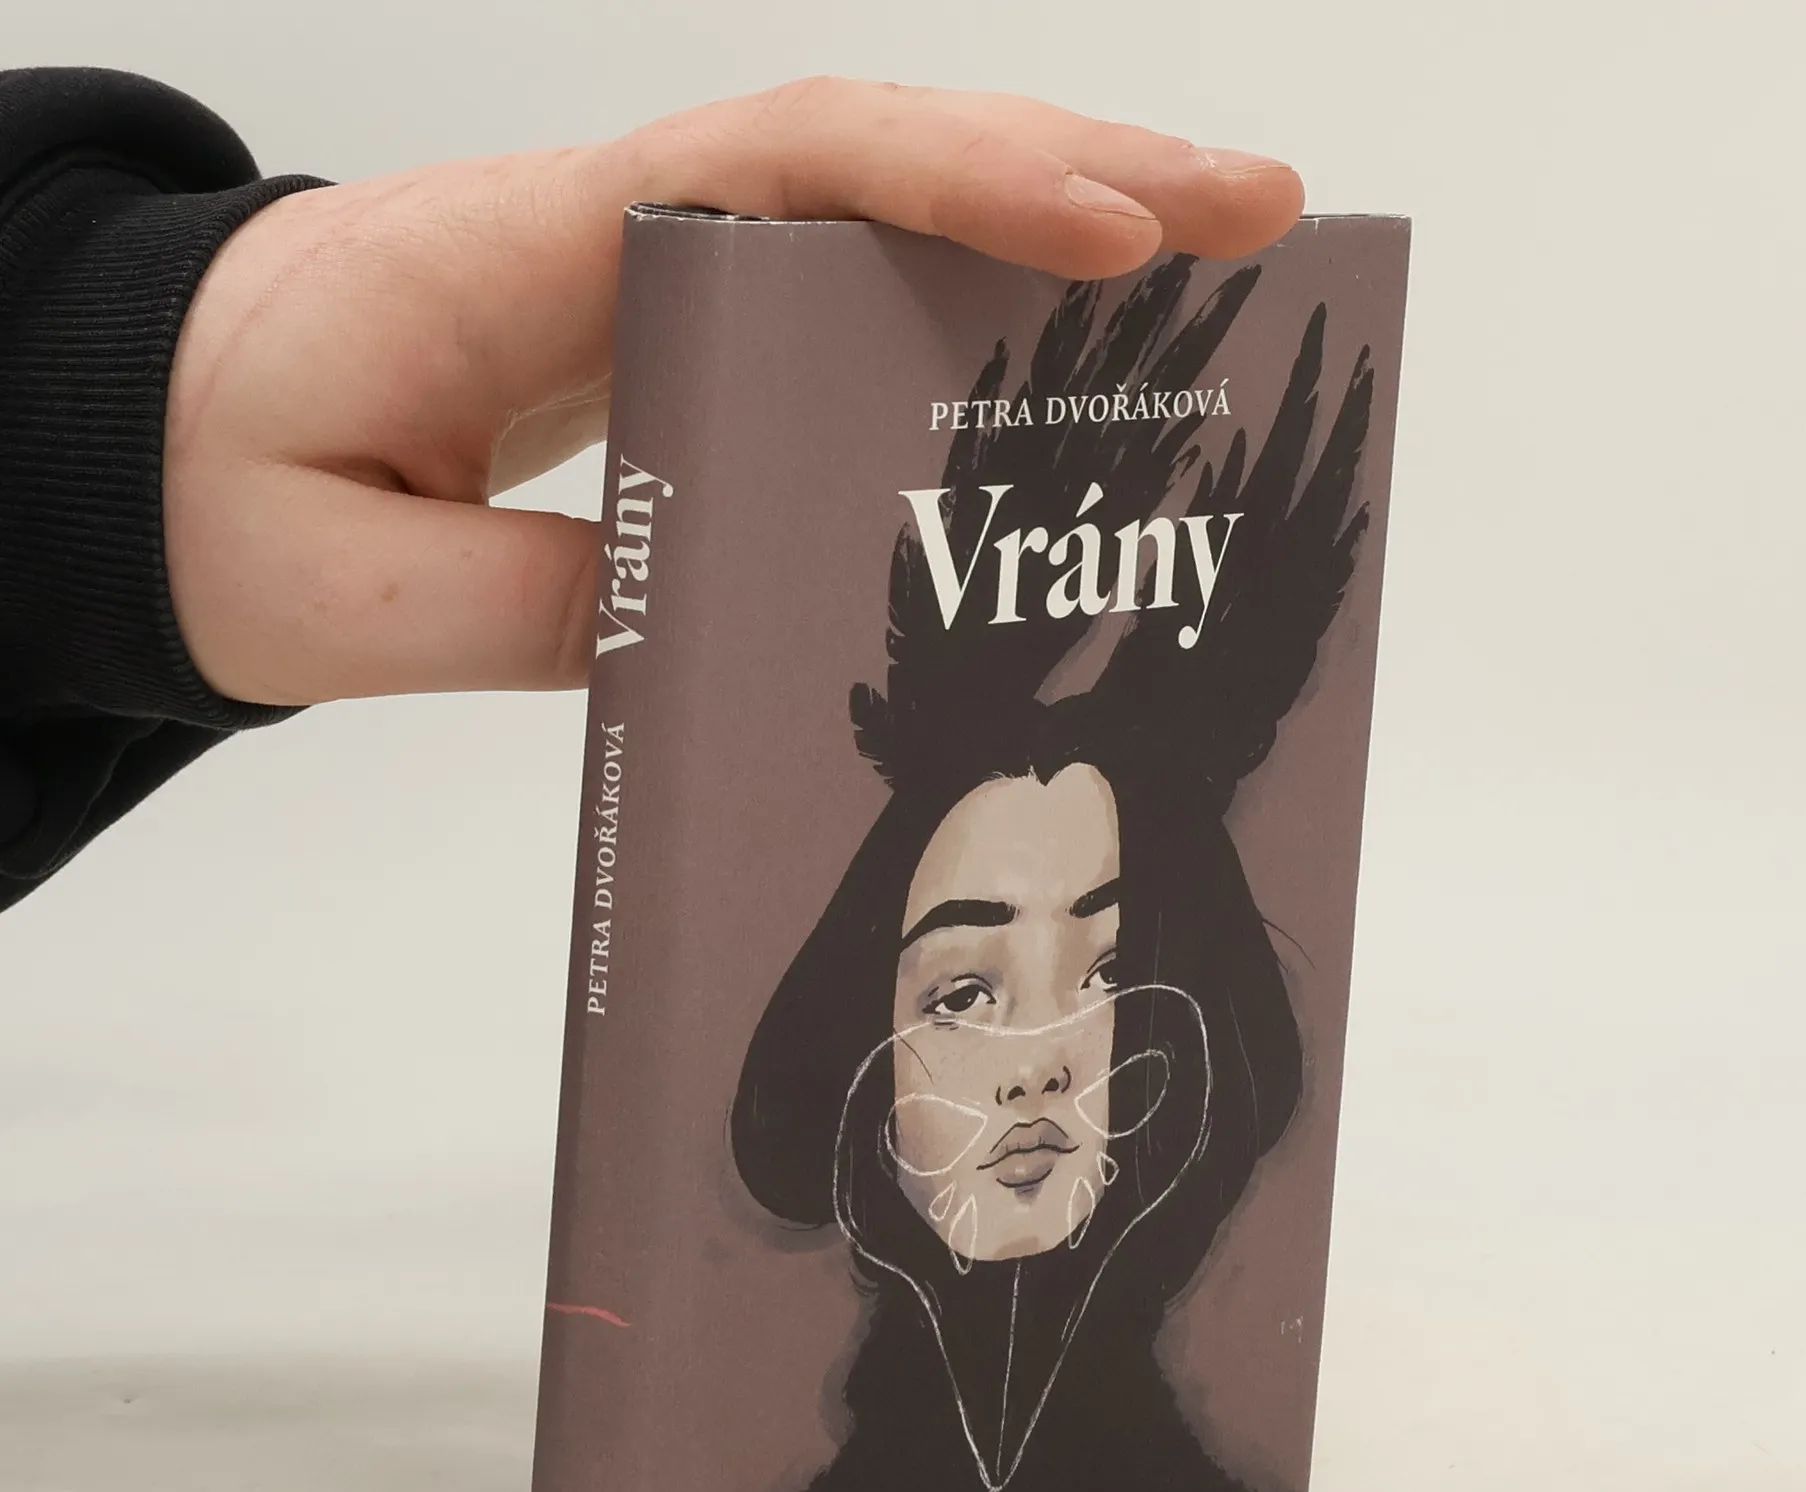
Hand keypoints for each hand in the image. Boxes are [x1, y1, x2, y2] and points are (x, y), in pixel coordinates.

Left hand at [164, 79, 1304, 704]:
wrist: (151, 441)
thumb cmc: (212, 489)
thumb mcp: (339, 584)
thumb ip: (513, 610)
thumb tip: (697, 634)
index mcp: (533, 247)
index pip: (778, 163)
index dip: (955, 184)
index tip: (1105, 238)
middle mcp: (621, 227)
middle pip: (878, 152)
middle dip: (1079, 171)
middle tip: (1263, 214)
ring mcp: (660, 272)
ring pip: (882, 206)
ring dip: (1059, 221)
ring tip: (1230, 260)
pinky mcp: (678, 333)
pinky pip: (845, 283)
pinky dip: (970, 295)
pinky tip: (1077, 342)